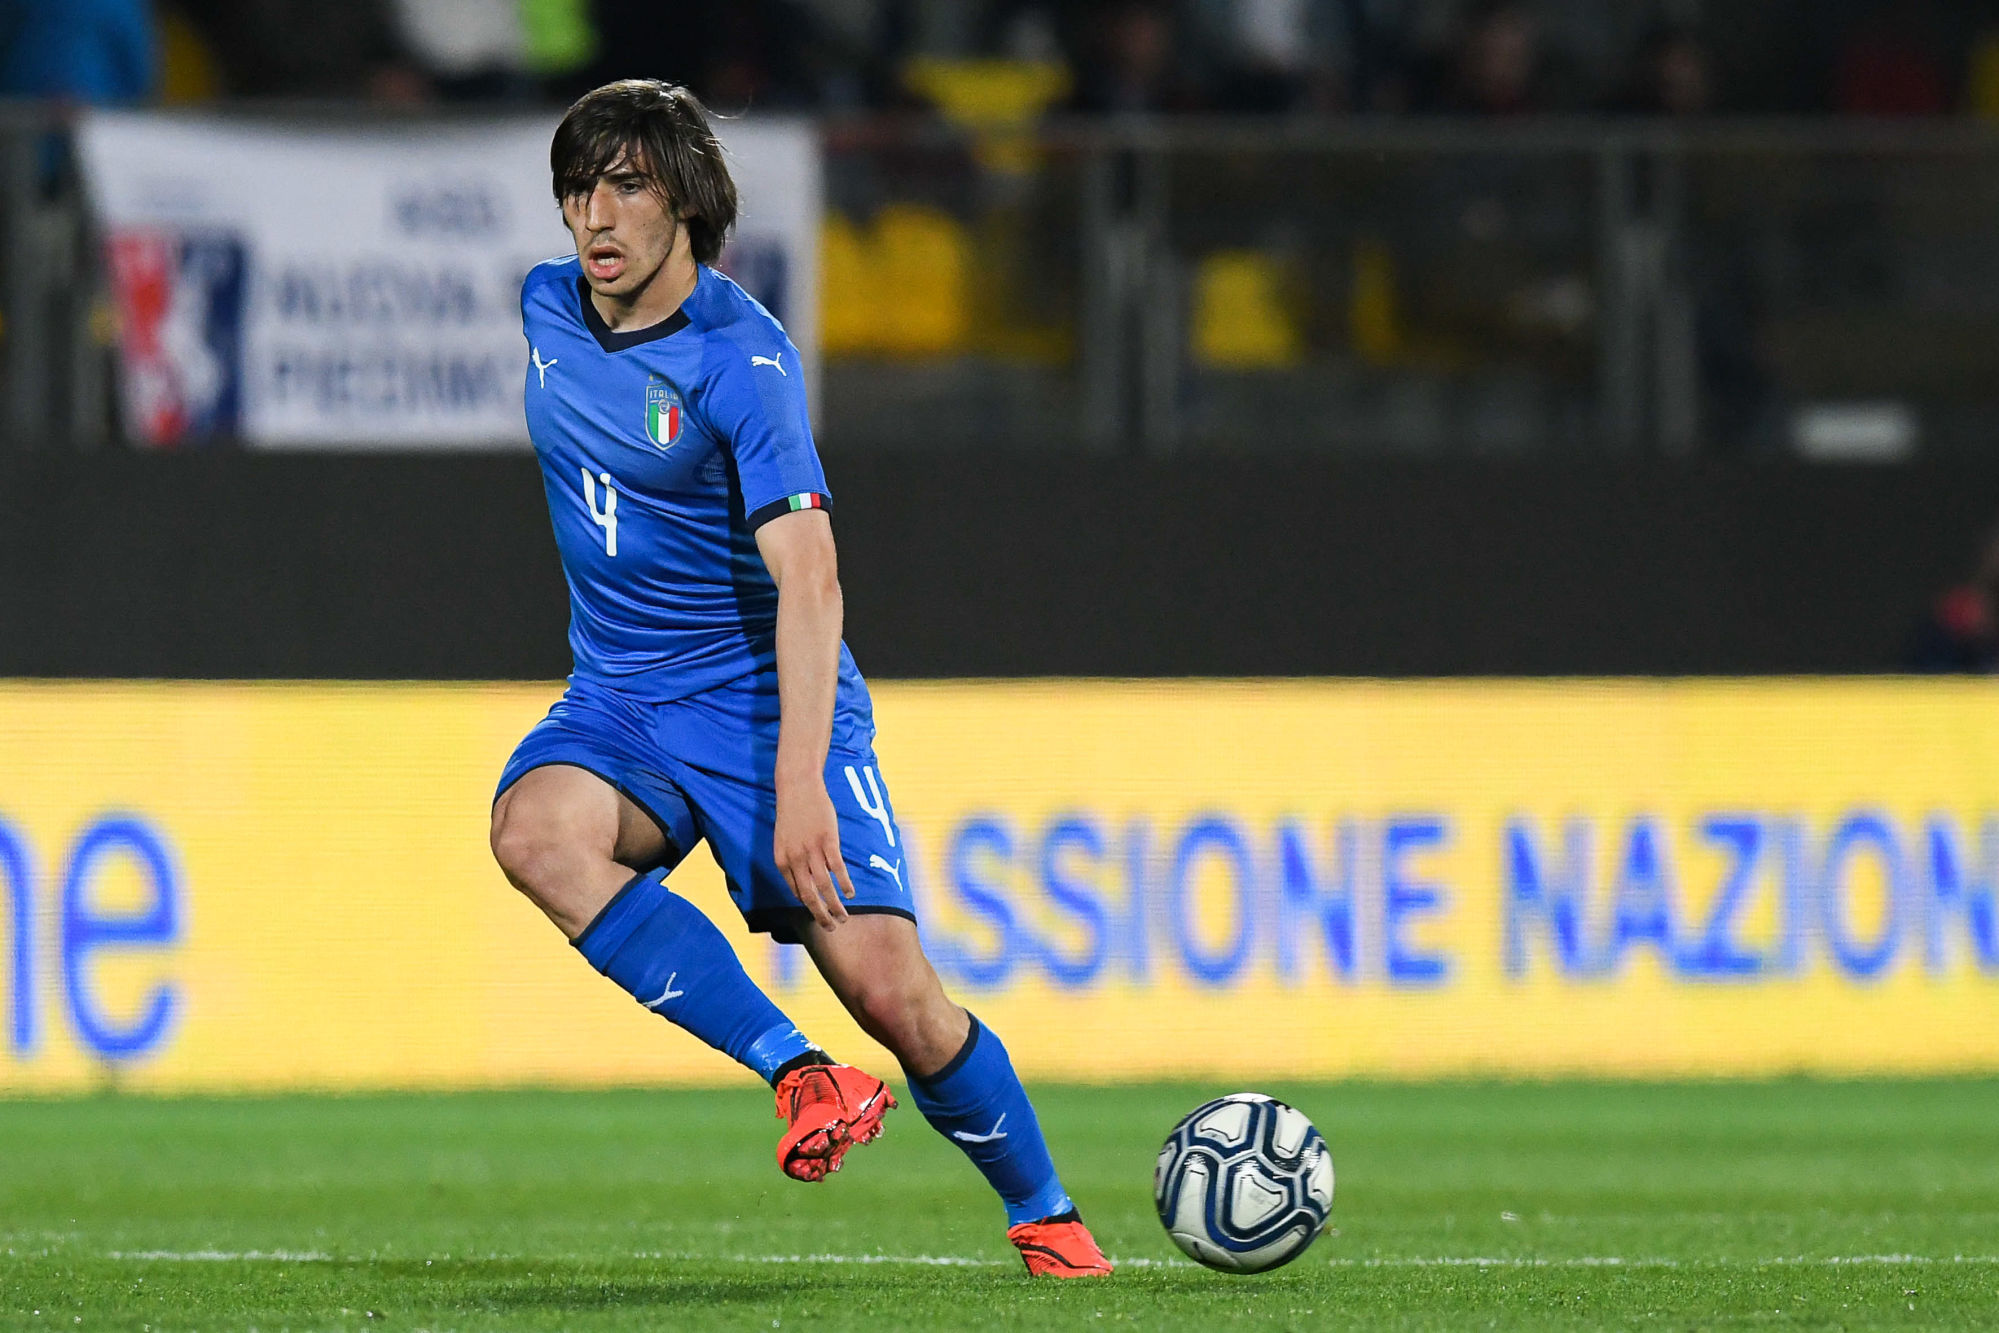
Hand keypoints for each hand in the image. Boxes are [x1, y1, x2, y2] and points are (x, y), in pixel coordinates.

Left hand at [773, 774, 854, 930]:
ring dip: (835, 906)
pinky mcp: (828, 841)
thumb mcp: (784, 840)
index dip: (809, 907)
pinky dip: (845, 884)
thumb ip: (792, 861)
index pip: (796, 893)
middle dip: (821, 915)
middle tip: (831, 927)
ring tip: (844, 916)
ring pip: (825, 887)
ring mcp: (812, 851)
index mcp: (782, 861)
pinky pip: (838, 869)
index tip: (819, 915)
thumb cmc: (792, 813)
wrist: (797, 787)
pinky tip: (851, 894)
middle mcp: (795, 860)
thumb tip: (804, 882)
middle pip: (809, 896)